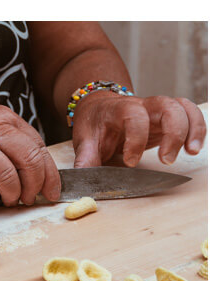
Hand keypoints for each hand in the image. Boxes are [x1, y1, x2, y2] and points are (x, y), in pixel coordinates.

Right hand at [0, 97, 60, 207]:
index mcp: (7, 119)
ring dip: (11, 195)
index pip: (39, 148)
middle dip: (33, 186)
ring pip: (6, 176)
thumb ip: (14, 140)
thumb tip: (36, 172)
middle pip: (28, 160)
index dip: (49, 175)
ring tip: (8, 200)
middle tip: (30, 198)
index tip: (51, 191)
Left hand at [72, 91, 205, 166]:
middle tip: (167, 160)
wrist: (100, 109)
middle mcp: (143, 104)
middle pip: (167, 107)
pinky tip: (194, 147)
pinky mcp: (169, 116)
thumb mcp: (85, 139)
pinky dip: (198, 128)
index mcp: (119, 108)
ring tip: (191, 152)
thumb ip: (85, 158)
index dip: (136, 139)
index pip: (134, 116)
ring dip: (192, 128)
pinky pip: (190, 114)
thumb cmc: (95, 124)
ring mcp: (158, 109)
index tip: (130, 162)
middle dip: (172, 133)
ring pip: (183, 108)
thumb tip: (82, 176)